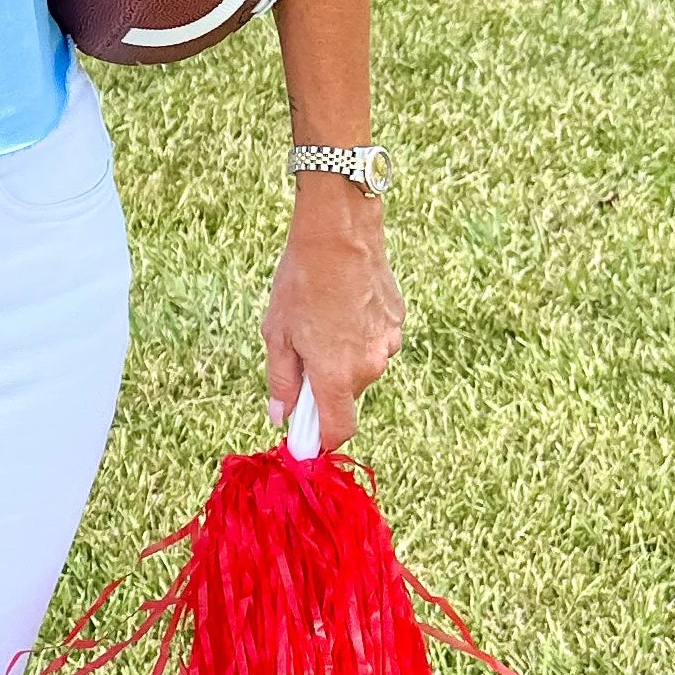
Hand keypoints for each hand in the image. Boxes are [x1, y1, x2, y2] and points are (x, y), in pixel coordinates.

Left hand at [262, 184, 403, 449]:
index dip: (321, 439)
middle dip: (326, 384)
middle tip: (303, 349)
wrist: (339, 234)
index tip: (306, 436)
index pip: (338, 430)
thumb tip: (281, 417)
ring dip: (343, 356)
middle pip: (346, 394)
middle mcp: (368, 366)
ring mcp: (387, 343)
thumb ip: (282, 382)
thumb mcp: (278, 335)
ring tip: (323, 318)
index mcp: (336, 376)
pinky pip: (374, 340)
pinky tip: (343, 304)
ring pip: (362, 366)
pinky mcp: (397, 321)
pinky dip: (359, 333)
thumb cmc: (301, 283)